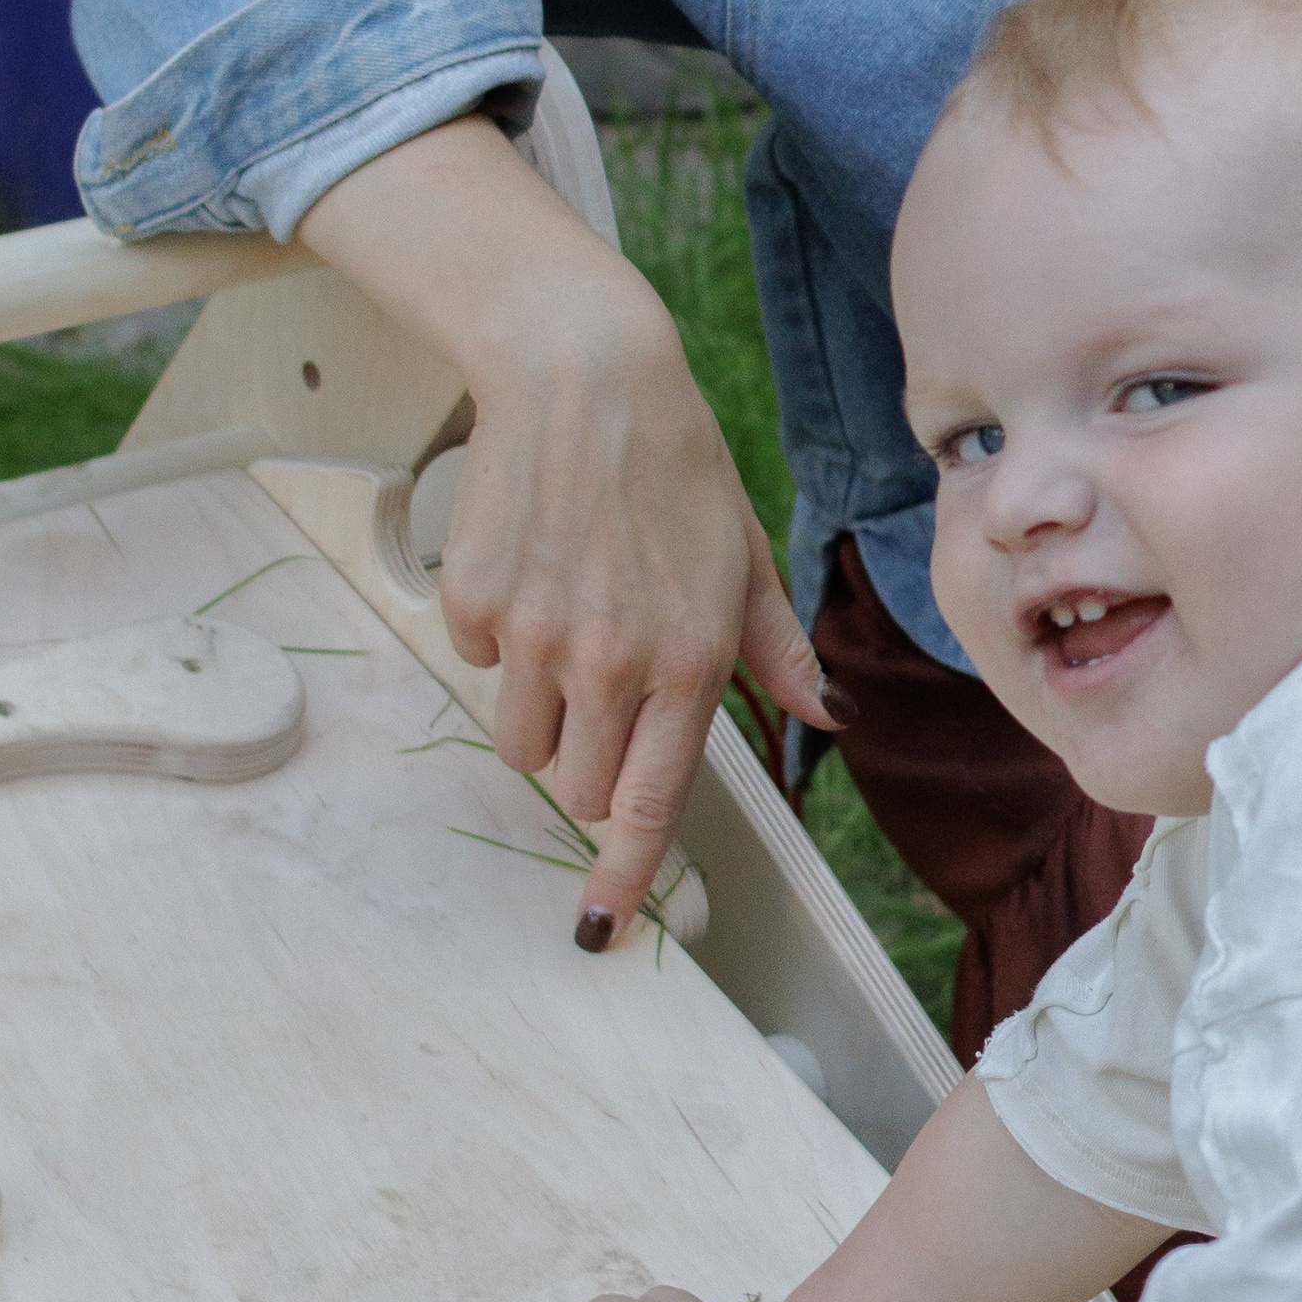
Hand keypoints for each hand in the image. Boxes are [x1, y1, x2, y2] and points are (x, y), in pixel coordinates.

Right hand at [299, 117, 837, 944]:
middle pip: (575, 786)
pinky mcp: (472, 602)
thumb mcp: (745, 555)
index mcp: (689, 660)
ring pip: (520, 740)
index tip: (602, 926)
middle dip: (589, 763)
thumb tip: (829, 718)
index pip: (649, 801)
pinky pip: (477, 665)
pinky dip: (500, 640)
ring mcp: (533, 635)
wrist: (582, 374)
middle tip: (607, 694)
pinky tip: (534, 570)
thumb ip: (779, 650)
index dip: (623, 874)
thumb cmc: (676, 464)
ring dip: (542, 711)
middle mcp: (610, 661)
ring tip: (571, 625)